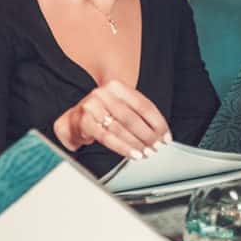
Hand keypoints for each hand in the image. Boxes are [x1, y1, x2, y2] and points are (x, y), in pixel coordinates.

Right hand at [53, 79, 171, 159]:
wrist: (75, 118)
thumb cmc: (103, 113)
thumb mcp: (120, 106)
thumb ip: (139, 115)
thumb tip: (161, 134)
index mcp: (116, 86)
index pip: (143, 105)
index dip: (158, 123)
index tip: (166, 136)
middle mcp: (103, 93)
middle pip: (132, 117)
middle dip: (148, 135)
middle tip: (157, 147)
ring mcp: (91, 106)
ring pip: (120, 128)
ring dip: (136, 143)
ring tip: (146, 152)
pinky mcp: (84, 121)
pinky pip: (107, 137)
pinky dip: (122, 147)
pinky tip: (132, 154)